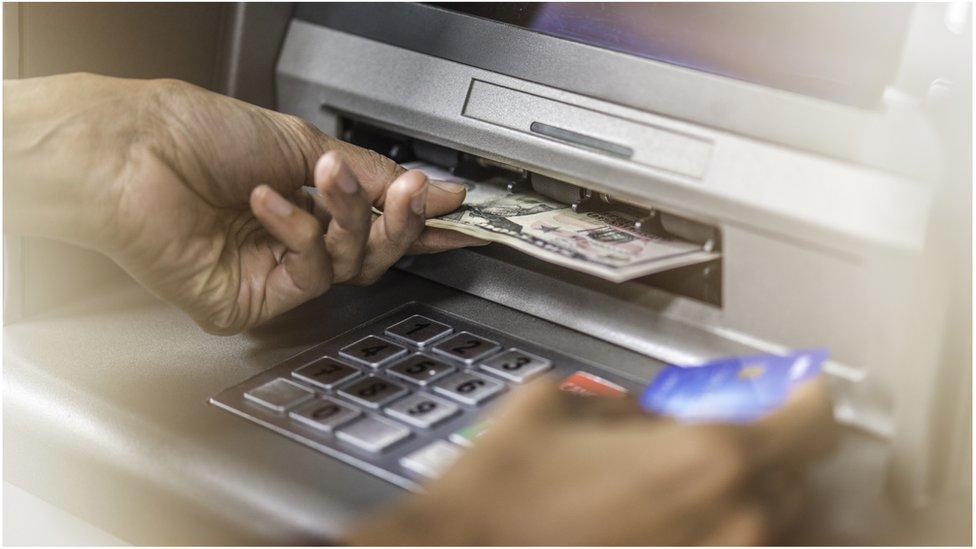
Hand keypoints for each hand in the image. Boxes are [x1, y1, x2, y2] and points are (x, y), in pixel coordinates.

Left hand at [4, 74, 484, 332]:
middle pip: (374, 252)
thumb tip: (432, 188)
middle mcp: (294, 241)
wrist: (131, 153)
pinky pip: (308, 272)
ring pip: (350, 265)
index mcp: (306, 201)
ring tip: (328, 175)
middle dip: (397, 219)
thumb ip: (371, 174)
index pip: (376, 221)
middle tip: (411, 192)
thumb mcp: (301, 143)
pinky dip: (296, 229)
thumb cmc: (195, 135)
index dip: (419, 220)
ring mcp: (275, 274)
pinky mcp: (256, 300)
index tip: (459, 216)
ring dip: (348, 215)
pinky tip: (266, 200)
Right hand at [347, 379, 835, 544]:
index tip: (790, 392)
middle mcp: (730, 521)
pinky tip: (657, 523)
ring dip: (740, 500)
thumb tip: (645, 416)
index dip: (804, 397)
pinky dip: (711, 533)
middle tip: (713, 441)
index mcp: (705, 456)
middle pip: (796, 476)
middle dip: (763, 450)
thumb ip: (622, 408)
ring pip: (769, 527)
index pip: (812, 417)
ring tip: (675, 489)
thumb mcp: (557, 410)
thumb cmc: (501, 496)